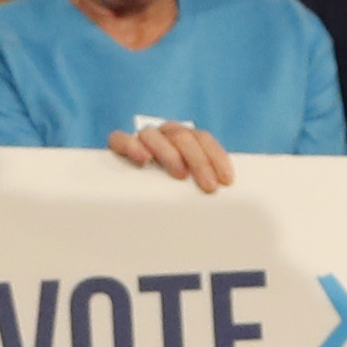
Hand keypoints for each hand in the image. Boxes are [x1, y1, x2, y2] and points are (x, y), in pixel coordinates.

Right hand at [108, 120, 237, 193]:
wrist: (128, 199)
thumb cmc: (167, 194)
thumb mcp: (188, 189)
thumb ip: (202, 187)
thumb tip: (229, 211)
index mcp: (182, 138)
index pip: (202, 138)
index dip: (216, 156)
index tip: (226, 180)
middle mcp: (163, 135)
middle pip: (183, 136)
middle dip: (199, 160)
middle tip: (208, 186)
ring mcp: (141, 140)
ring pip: (154, 135)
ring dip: (169, 153)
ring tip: (179, 174)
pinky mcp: (117, 148)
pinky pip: (119, 139)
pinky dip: (131, 145)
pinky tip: (142, 158)